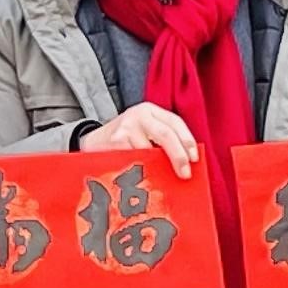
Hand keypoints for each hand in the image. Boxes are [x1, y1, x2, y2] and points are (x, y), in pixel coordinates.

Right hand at [81, 102, 200, 172]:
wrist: (92, 142)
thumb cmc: (124, 140)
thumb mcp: (143, 131)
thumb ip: (162, 139)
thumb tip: (186, 161)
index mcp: (150, 110)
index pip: (175, 122)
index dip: (187, 141)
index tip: (194, 159)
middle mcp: (139, 115)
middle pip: (166, 134)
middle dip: (179, 156)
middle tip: (185, 173)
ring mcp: (127, 127)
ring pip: (151, 150)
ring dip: (158, 167)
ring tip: (159, 177)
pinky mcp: (117, 140)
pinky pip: (136, 159)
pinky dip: (142, 169)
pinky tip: (141, 175)